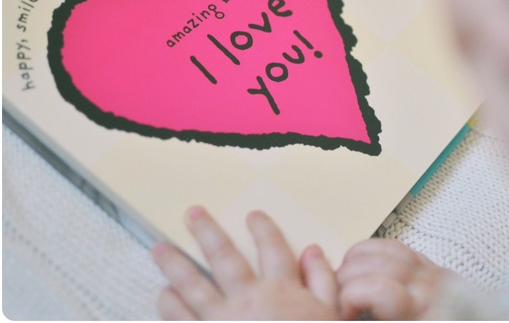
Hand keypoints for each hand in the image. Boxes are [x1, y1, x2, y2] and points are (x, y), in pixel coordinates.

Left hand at [152, 207, 338, 319]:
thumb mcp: (332, 316)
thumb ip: (323, 281)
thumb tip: (313, 251)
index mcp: (281, 289)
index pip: (271, 248)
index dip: (262, 228)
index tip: (253, 215)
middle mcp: (248, 299)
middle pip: (224, 256)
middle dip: (207, 231)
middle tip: (192, 213)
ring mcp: (221, 322)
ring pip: (193, 285)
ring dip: (174, 264)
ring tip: (160, 248)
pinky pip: (181, 321)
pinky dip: (170, 307)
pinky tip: (163, 295)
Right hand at [337, 238, 458, 319]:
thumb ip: (375, 319)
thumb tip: (345, 313)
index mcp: (419, 312)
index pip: (375, 288)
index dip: (349, 297)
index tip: (343, 314)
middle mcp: (426, 288)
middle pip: (375, 266)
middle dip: (346, 278)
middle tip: (338, 299)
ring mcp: (429, 273)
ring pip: (383, 250)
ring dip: (355, 261)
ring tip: (345, 281)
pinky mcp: (430, 266)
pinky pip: (395, 247)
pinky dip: (371, 251)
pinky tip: (360, 265)